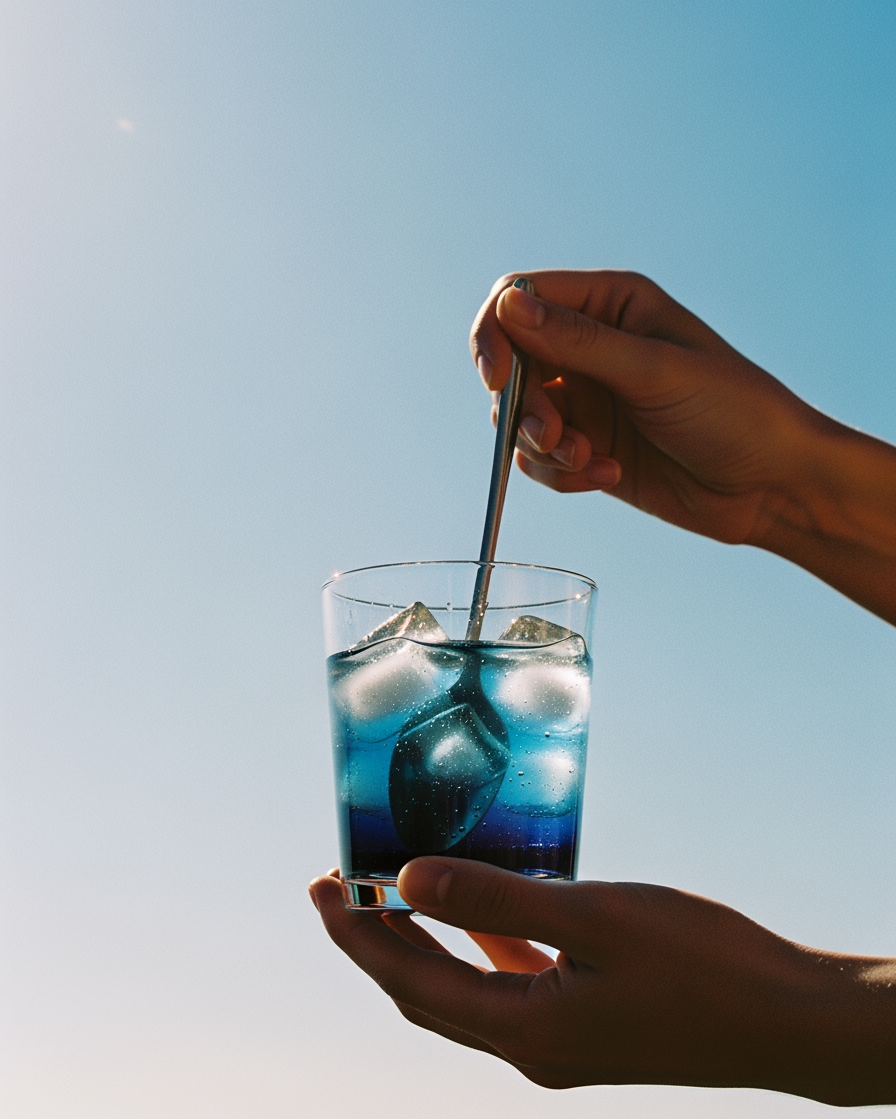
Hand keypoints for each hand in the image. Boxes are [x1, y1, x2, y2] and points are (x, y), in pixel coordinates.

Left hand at [310, 858, 895, 1105]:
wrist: (790, 1021)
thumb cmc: (702, 965)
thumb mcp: (594, 919)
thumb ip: (498, 900)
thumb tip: (408, 882)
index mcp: (524, 1030)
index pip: (408, 982)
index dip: (357, 936)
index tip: (320, 887)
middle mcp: (532, 1049)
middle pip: (426, 994)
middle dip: (376, 940)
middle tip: (339, 885)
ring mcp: (561, 1044)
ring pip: (465, 992)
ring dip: (424, 943)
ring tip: (394, 892)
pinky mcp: (589, 1028)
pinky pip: (510, 987)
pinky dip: (481, 949)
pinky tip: (487, 916)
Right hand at [470, 271, 895, 622]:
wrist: (773, 485)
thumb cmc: (736, 411)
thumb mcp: (655, 371)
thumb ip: (578, 341)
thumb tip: (508, 305)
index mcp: (612, 304)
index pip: (520, 298)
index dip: (496, 334)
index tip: (496, 379)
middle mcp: (591, 346)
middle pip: (511, 363)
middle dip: (525, 406)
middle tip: (556, 437)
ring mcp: (588, 398)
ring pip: (520, 416)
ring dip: (543, 445)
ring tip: (588, 462)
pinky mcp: (587, 446)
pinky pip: (540, 458)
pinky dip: (561, 472)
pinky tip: (605, 477)